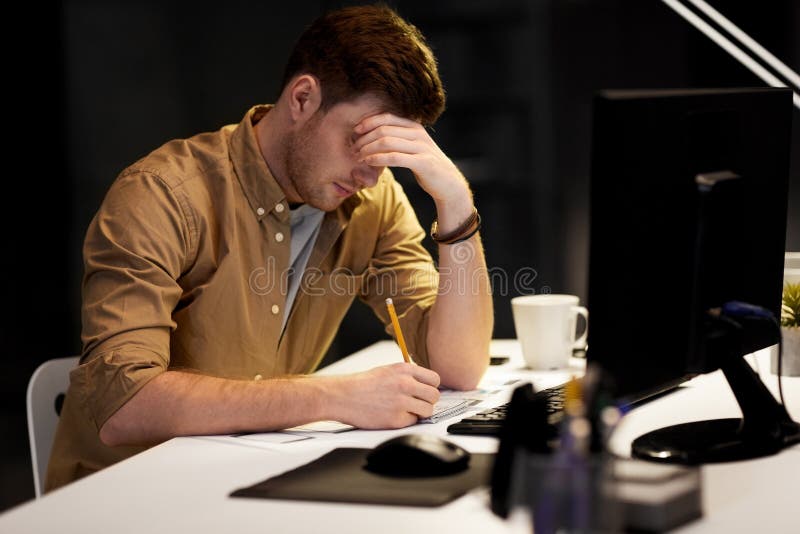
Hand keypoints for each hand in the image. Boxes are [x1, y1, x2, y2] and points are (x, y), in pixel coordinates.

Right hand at [327, 362, 440, 428]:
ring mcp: (401, 402)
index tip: (425, 391)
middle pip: (434, 395)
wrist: (343, 396)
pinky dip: (405, 420)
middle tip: (418, 402)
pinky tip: (393, 415)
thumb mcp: (388, 370)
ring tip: (406, 410)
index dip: (431, 386)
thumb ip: (408, 376)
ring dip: (420, 412)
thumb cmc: (362, 384)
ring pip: (428, 410)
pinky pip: (413, 421)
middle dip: (428, 401)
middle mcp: (405, 384)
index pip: (434, 379)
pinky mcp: (396, 419)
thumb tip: (426, 385)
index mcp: (404, 369)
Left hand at [353, 114, 471, 214]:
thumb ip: (398, 139)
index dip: (368, 122)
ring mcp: (421, 147)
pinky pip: (395, 157)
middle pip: (384, 129)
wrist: (448, 184)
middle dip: (365, 138)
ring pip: (387, 142)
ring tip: (358, 157)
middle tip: (353, 148)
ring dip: (368, 149)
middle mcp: (418, 134)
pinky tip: (368, 162)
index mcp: (414, 126)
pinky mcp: (422, 162)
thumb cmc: (426, 166)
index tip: (355, 132)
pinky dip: (378, 159)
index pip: (386, 117)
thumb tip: (373, 136)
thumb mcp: (413, 148)